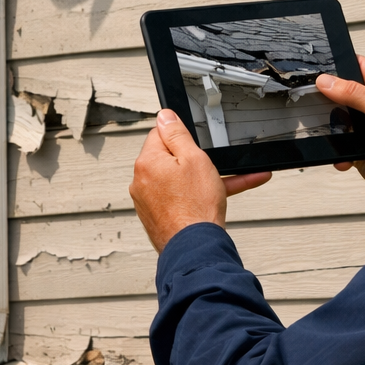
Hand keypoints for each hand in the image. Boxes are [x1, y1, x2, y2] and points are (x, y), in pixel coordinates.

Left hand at [131, 109, 271, 252]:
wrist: (196, 248)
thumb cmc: (196, 207)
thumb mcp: (194, 158)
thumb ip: (177, 134)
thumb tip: (164, 116)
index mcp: (147, 162)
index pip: (160, 134)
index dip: (182, 136)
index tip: (195, 143)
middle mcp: (142, 181)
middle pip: (169, 158)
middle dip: (191, 160)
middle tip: (211, 167)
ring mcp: (148, 201)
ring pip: (177, 180)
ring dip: (197, 180)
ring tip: (222, 184)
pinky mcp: (157, 216)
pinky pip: (177, 198)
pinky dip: (194, 197)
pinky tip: (217, 199)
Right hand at [315, 56, 364, 204]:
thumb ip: (354, 92)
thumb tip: (328, 81)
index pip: (360, 66)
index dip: (342, 65)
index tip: (322, 68)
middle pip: (344, 92)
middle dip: (331, 97)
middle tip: (317, 97)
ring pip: (338, 118)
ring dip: (333, 124)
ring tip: (331, 126)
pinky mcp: (358, 146)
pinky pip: (339, 142)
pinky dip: (337, 147)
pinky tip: (343, 151)